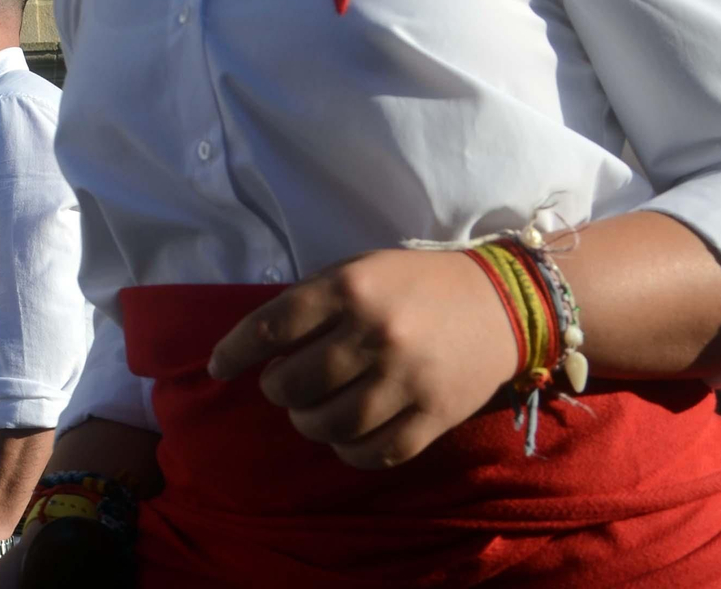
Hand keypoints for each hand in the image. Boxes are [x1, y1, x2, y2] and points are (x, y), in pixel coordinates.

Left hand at [208, 248, 518, 468]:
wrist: (502, 304)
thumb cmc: (417, 283)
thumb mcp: (360, 268)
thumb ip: (313, 300)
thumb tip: (258, 345)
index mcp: (351, 287)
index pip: (271, 327)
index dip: (235, 352)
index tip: (218, 368)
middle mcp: (375, 333)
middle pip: (293, 383)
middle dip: (276, 389)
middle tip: (282, 385)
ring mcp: (406, 380)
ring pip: (328, 424)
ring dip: (306, 422)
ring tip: (309, 411)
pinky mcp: (433, 417)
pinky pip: (373, 453)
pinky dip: (347, 450)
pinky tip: (344, 436)